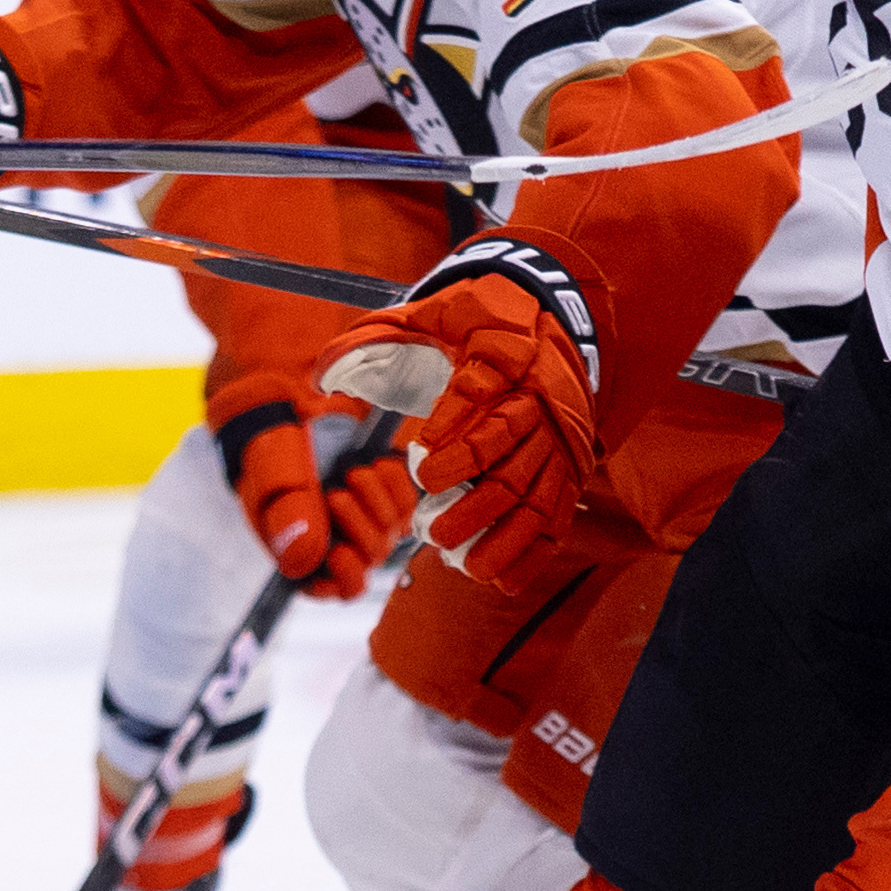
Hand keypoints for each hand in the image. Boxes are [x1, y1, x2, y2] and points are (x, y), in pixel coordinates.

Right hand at [206, 371, 416, 597]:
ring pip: (393, 531)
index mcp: (298, 544)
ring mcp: (364, 510)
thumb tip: (304, 559)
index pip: (333, 588)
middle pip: (370, 560)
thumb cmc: (269, 435)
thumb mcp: (269, 466)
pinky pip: (409, 501)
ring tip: (353, 472)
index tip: (340, 552)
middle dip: (361, 528)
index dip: (343, 578)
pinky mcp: (385, 485)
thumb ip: (285, 510)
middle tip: (338, 491)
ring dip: (377, 502)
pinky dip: (396, 483)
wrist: (288, 393)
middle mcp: (335, 533)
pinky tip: (375, 463)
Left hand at [320, 235, 598, 583]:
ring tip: (463, 562)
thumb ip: (375, 340)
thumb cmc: (476, 319)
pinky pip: (557, 514)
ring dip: (501, 536)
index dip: (453, 434)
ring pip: (535, 496)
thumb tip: (321, 379)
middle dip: (470, 503)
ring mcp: (558, 439)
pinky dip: (532, 551)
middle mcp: (538, 401)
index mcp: (502, 356)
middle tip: (428, 529)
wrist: (545, 311)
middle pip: (509, 462)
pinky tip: (503, 579)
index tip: (420, 462)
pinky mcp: (570, 465)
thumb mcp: (429, 313)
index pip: (480, 398)